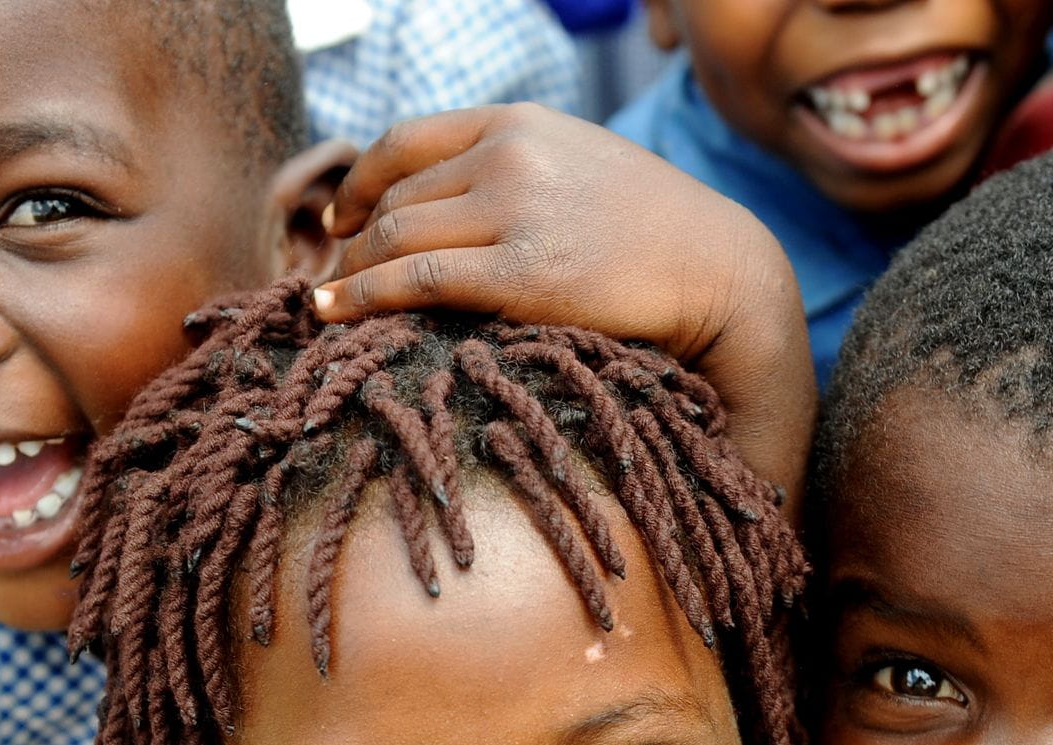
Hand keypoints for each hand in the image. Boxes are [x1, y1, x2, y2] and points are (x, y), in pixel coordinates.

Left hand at [315, 104, 814, 503]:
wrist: (724, 272)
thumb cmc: (655, 233)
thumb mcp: (580, 168)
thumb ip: (517, 169)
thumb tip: (451, 197)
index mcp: (521, 123)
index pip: (405, 141)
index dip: (358, 182)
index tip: (340, 218)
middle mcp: (511, 155)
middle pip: (395, 197)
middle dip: (351, 240)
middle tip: (332, 277)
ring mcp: (516, 211)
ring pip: (396, 237)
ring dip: (351, 273)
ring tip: (329, 302)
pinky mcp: (523, 276)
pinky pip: (416, 281)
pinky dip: (362, 297)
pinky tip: (335, 315)